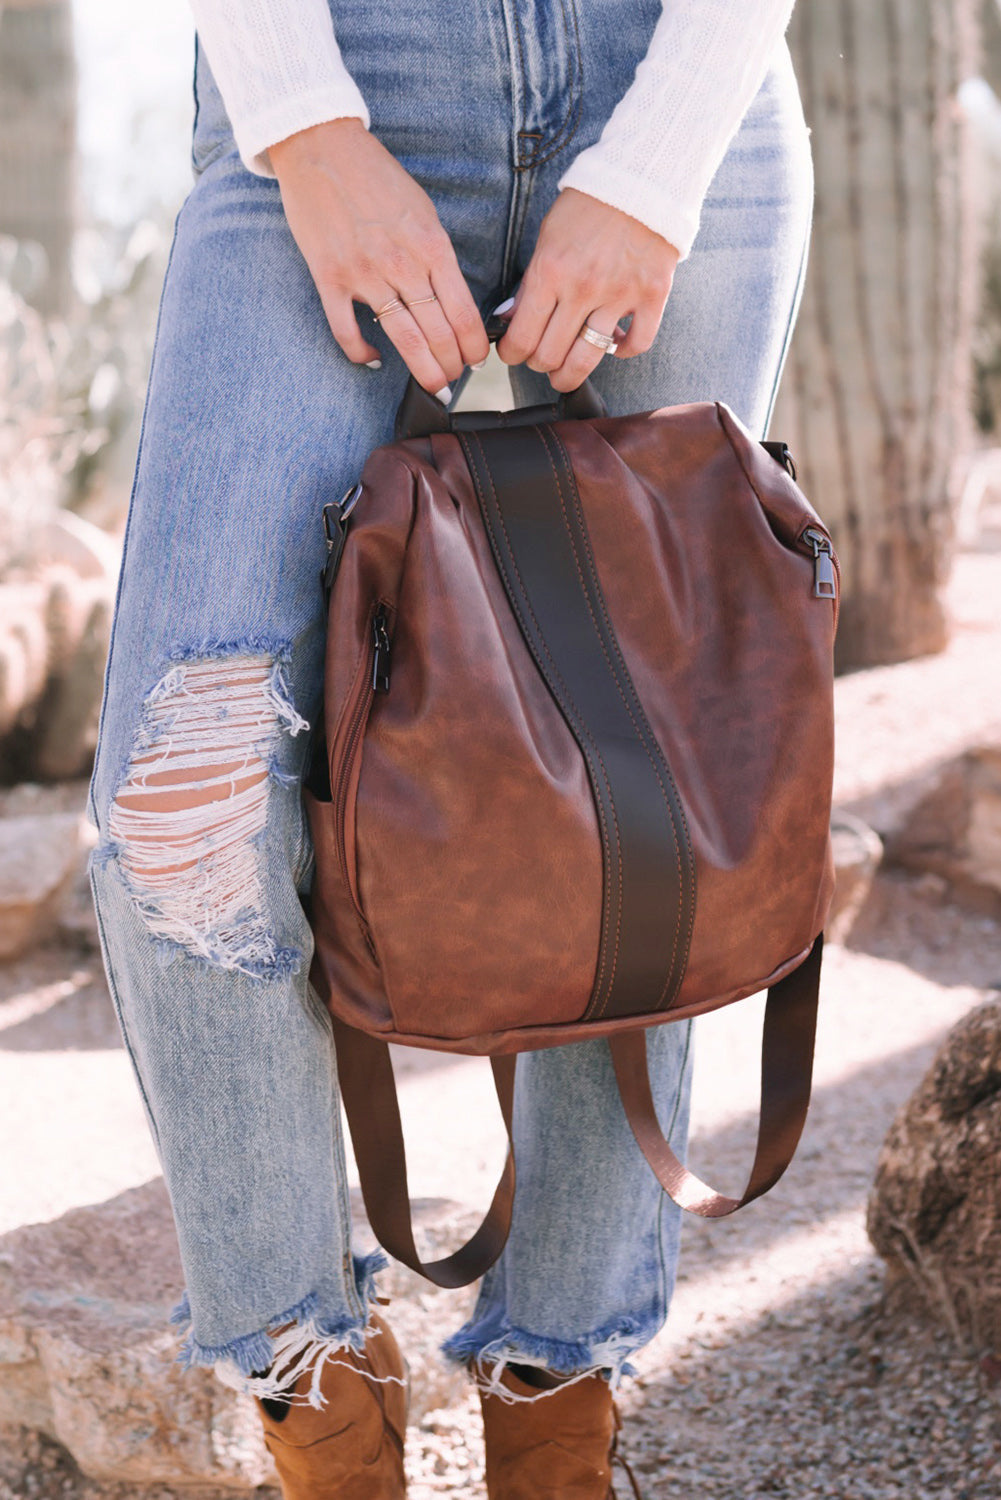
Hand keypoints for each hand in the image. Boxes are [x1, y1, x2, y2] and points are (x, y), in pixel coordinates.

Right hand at [269, 118, 488, 393]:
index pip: (464, 313)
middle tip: (456, 380)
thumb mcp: (424, 211)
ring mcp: (364, 274)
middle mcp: (402, 264)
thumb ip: (437, 256)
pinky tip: (375, 360)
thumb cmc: (376, 177)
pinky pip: (347, 331)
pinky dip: (362, 353)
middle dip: (452, 366)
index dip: (474, 346)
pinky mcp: (330, 278)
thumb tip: (451, 299)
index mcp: (432, 246)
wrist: (322, 146)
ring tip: (434, 386)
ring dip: (423, 371)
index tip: (476, 360)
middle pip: (438, 334)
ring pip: (403, 339)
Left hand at [496, 187, 679, 392]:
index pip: (521, 336)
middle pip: (550, 355)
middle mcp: (583, 288)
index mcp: (551, 271)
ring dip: (571, 374)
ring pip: (587, 359)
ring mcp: (620, 294)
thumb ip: (530, 283)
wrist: (642, 178)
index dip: (512, 354)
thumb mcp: (548, 238)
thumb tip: (510, 320)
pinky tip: (613, 345)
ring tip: (566, 373)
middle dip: (539, 365)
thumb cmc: (589, 206)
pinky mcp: (652, 295)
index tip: (513, 353)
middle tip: (539, 360)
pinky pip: (636, 344)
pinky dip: (622, 351)